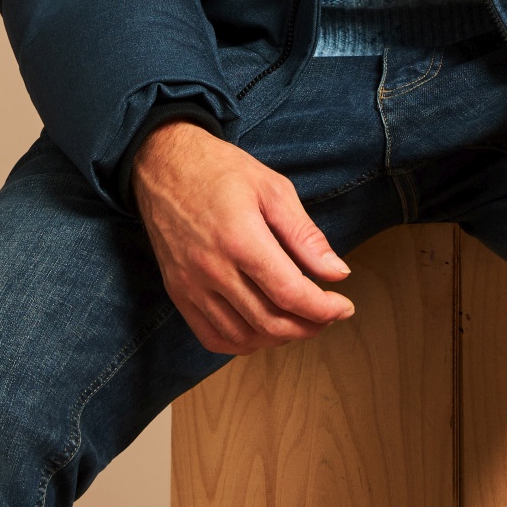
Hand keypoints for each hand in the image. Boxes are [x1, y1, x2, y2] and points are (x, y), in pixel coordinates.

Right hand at [130, 119, 354, 354]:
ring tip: (298, 320)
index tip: (344, 307)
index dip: (324, 309)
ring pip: (243, 337)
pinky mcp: (177, 292)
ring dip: (278, 338)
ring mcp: (190, 284)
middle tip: (327, 316)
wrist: (162, 164)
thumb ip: (305, 235)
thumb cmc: (218, 170)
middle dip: (309, 326)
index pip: (290, 293)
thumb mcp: (272, 188)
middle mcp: (212, 268)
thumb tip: (337, 273)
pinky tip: (261, 328)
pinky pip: (212, 337)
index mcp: (240, 238)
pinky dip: (243, 343)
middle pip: (270, 322)